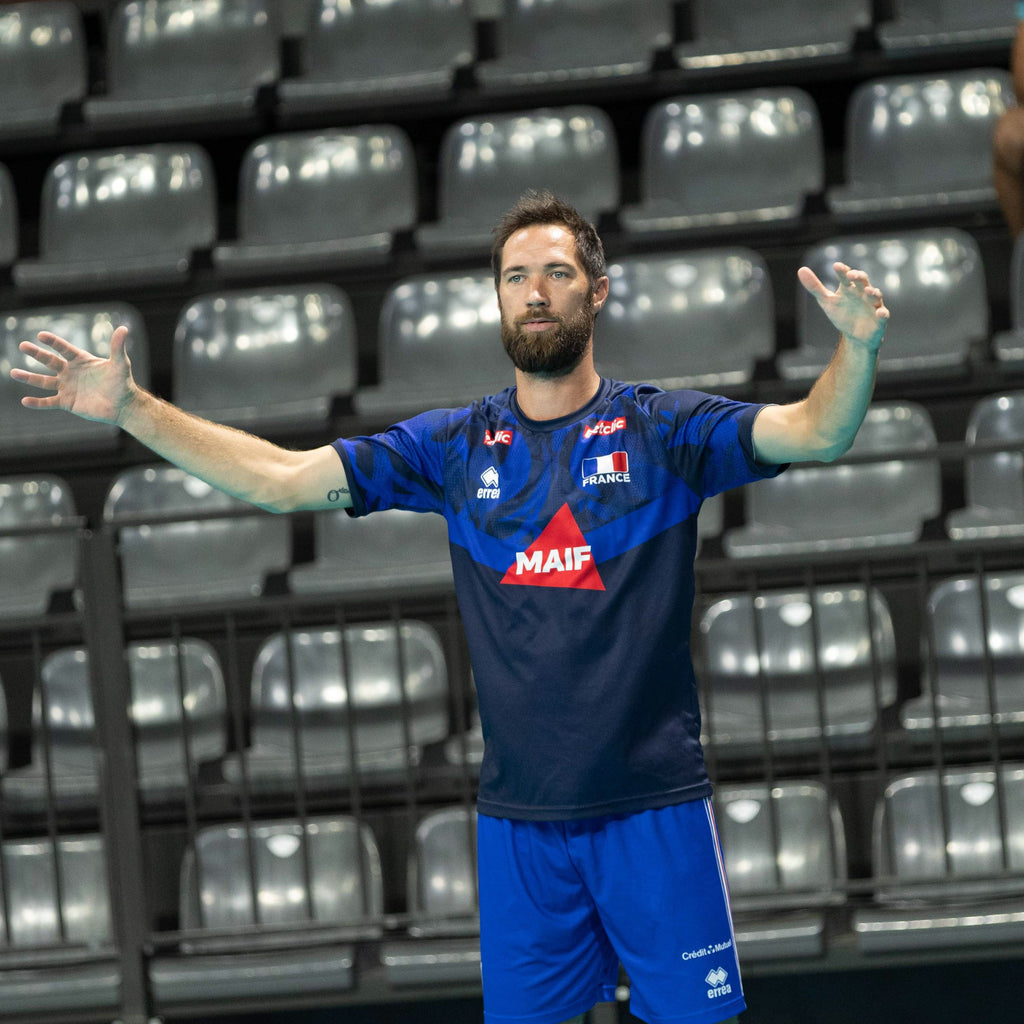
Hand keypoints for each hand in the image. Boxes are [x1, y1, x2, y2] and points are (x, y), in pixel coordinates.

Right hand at [9, 326, 137, 425]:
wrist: (123, 405)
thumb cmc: (122, 383)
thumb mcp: (120, 364)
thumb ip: (118, 347)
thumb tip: (124, 328)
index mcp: (80, 360)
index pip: (64, 349)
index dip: (54, 342)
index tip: (41, 335)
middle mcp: (70, 372)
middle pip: (50, 361)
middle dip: (36, 354)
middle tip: (23, 345)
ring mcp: (67, 387)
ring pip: (44, 381)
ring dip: (29, 377)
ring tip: (13, 372)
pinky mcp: (67, 402)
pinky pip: (49, 402)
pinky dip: (37, 403)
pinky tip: (25, 401)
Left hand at [798, 261, 889, 349]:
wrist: (856, 335)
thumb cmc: (842, 314)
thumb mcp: (827, 301)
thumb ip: (815, 287)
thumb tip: (801, 269)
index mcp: (850, 288)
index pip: (847, 276)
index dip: (843, 271)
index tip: (836, 266)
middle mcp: (863, 293)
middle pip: (863, 282)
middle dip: (859, 277)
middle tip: (851, 275)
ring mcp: (873, 305)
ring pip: (875, 296)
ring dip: (872, 293)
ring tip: (868, 291)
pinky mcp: (880, 318)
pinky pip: (883, 314)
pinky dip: (882, 313)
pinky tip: (880, 313)